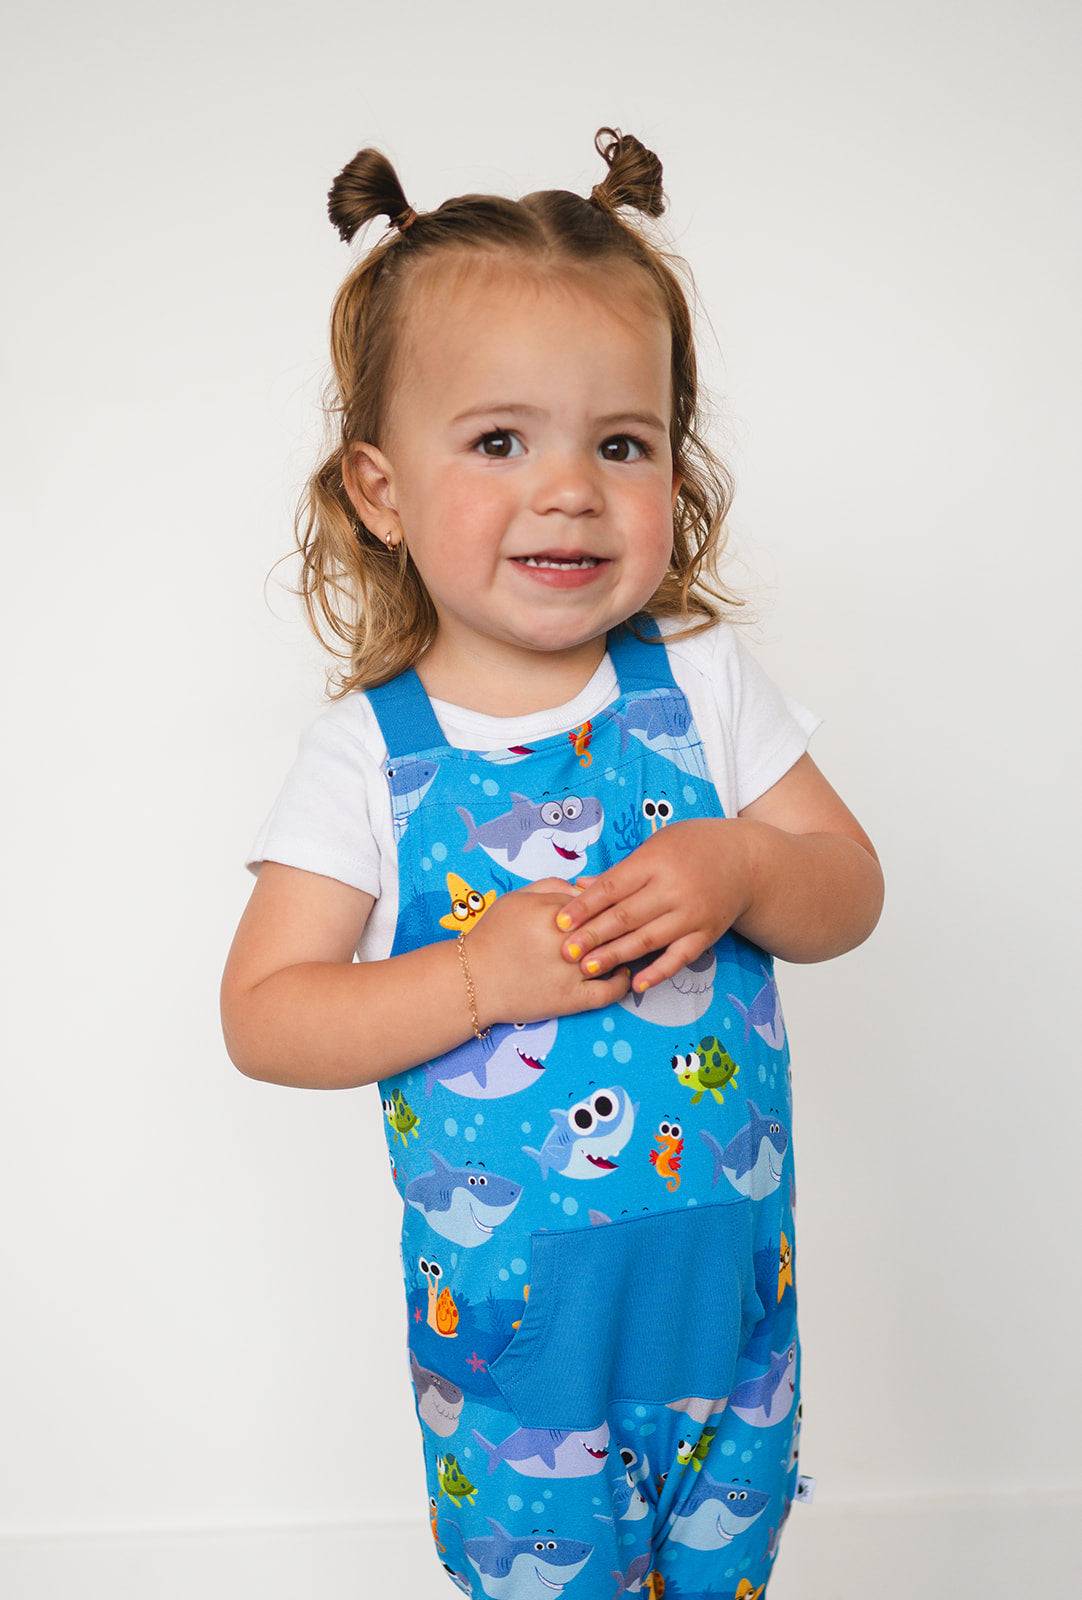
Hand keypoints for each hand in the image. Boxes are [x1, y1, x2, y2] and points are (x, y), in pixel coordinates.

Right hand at [463, 877, 632, 1027]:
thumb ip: (552, 885)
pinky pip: (610, 993)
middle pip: (609, 926)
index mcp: (553, 913)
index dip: (606, 901)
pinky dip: (622, 983)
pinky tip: (621, 973)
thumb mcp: (517, 898)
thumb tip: (586, 887)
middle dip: (620, 922)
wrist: (473, 981)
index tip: (613, 903)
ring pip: (614, 956)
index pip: (596, 900)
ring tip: (628, 945)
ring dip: (625, 949)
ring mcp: (572, 973)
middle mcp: (566, 943)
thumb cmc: (493, 936)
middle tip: (630, 920)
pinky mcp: (572, 1000)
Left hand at [550, 819, 756, 992]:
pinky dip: (657, 972)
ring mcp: (692, 914)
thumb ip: (620, 872)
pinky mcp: (707, 934)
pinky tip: (636, 984)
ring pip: (648, 939)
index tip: (558, 922)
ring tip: (588, 968)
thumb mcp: (655, 847)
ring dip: (616, 955)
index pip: (612, 887)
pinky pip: (679, 957)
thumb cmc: (691, 848)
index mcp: (655, 862)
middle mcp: (674, 888)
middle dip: (592, 935)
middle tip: (565, 951)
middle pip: (626, 916)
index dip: (584, 906)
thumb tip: (580, 886)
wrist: (746, 861)